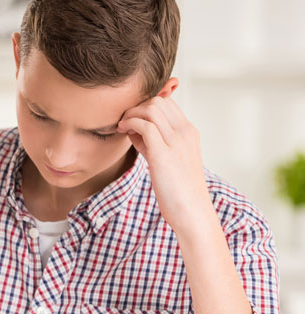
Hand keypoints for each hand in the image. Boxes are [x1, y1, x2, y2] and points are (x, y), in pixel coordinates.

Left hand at [117, 92, 213, 234]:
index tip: (133, 121)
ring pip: (152, 108)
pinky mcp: (164, 154)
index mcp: (188, 132)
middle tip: (124, 123)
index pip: (167, 102)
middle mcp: (185, 133)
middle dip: (136, 107)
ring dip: (131, 114)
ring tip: (122, 127)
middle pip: (158, 101)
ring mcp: (176, 142)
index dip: (145, 107)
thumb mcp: (167, 159)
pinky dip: (130, 124)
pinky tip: (123, 133)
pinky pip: (146, 126)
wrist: (192, 212)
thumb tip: (133, 130)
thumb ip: (153, 143)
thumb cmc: (178, 189)